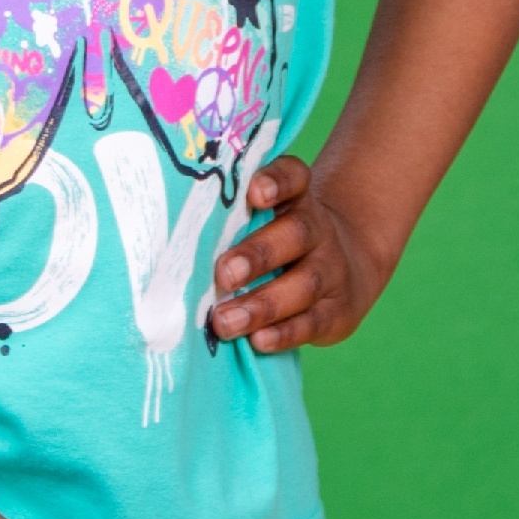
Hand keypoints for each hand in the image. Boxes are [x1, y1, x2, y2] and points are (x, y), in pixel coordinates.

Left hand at [205, 151, 387, 355]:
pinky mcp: (336, 311)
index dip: (276, 181)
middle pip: (296, 234)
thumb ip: (230, 223)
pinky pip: (312, 322)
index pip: (293, 178)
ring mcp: (331, 271)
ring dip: (262, 304)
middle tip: (224, 274)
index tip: (254, 191)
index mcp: (296, 200)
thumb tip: (172, 244)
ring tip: (225, 321)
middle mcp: (318, 230)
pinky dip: (284, 333)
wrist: (345, 271)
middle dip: (257, 254)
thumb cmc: (279, 243)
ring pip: (303, 284)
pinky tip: (258, 340)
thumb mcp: (266, 221)